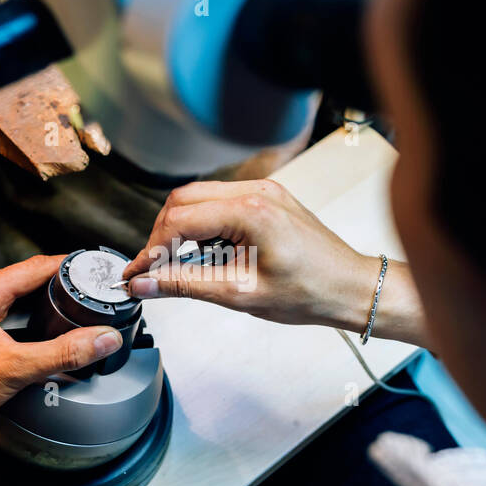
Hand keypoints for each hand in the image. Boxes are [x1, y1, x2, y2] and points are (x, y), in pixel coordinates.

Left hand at [0, 255, 122, 435]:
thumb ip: (64, 353)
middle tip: (79, 289)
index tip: (88, 268)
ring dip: (32, 300)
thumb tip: (102, 339)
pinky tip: (24, 332)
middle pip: (19, 279)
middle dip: (52, 282)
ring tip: (58, 307)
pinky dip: (14, 315)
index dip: (66, 265)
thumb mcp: (17, 368)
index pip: (35, 267)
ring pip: (4, 296)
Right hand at [121, 179, 382, 329]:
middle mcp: (255, 191)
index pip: (178, 221)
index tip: (135, 275)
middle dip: (160, 235)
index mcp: (250, 211)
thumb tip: (144, 285)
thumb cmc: (310, 293)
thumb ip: (185, 285)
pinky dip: (201, 225)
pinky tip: (200, 253)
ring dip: (179, 229)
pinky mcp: (267, 199)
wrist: (350, 288)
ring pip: (198, 198)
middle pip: (182, 200)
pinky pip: (219, 202)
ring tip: (172, 265)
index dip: (149, 249)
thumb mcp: (240, 294)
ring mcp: (262, 191)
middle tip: (148, 271)